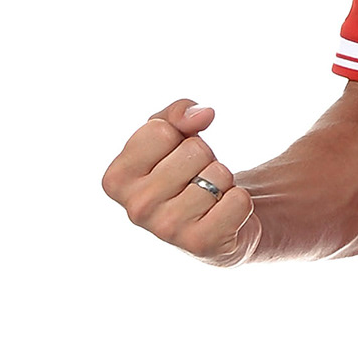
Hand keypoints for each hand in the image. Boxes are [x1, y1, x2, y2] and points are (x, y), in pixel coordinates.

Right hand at [100, 97, 259, 262]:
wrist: (215, 222)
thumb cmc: (185, 174)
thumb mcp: (170, 136)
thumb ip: (177, 114)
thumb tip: (203, 114)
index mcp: (116, 179)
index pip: (161, 130)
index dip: (179, 136)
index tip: (174, 158)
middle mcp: (136, 208)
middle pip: (194, 150)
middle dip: (205, 158)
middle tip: (197, 179)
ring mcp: (167, 229)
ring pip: (218, 175)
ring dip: (223, 181)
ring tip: (210, 197)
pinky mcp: (201, 244)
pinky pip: (238, 200)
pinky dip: (240, 201)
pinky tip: (224, 214)